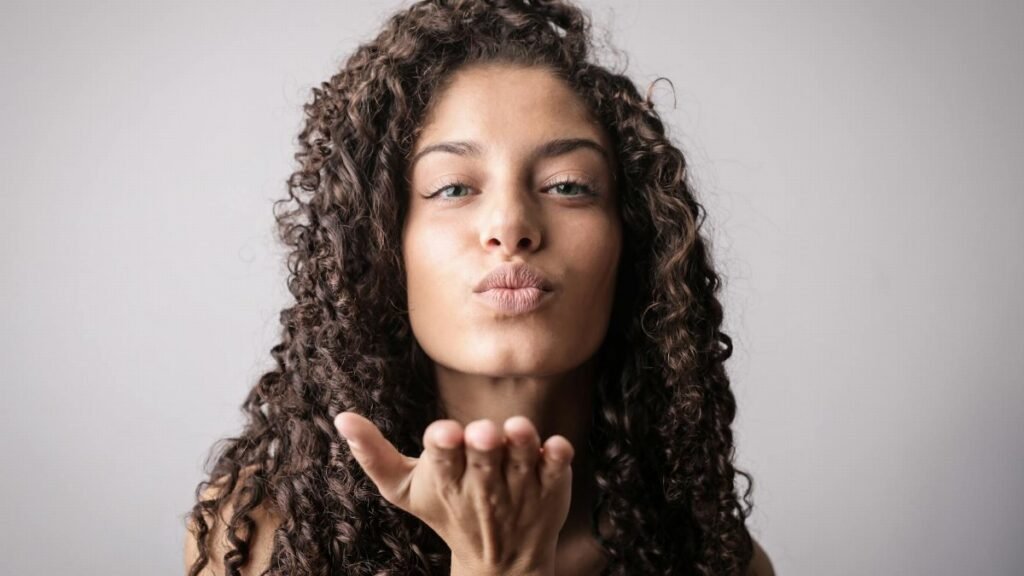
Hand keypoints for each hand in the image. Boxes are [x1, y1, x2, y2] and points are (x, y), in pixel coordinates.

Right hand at [333, 411, 573, 575]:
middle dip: (482, 443)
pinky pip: (558, 467)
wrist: (501, 562)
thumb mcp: (404, 490)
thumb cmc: (446, 511)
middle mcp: (484, 483)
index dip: (443, 444)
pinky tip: (556, 446)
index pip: (443, 459)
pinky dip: (558, 456)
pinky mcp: (552, 484)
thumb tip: (340, 417)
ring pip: (523, 458)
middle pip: (484, 457)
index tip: (443, 433)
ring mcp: (521, 485)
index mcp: (447, 480)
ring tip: (518, 430)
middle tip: (482, 433)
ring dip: (521, 443)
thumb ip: (373, 454)